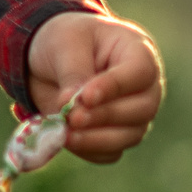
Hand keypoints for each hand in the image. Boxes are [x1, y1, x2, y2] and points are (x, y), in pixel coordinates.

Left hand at [25, 11, 163, 164]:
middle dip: (105, 116)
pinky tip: (66, 139)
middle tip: (72, 118)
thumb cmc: (65, 40)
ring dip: (97, 139)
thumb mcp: (65, 43)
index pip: (140, 72)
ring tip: (65, 134)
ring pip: (130, 135)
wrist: (48, 59)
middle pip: (142, 109)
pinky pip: (111, 152)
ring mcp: (134, 114)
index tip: (86, 97)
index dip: (115, 87)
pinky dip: (90, 150)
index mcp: (137, 51)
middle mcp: (143, 86)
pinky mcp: (117, 135)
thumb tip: (73, 107)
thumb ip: (73, 72)